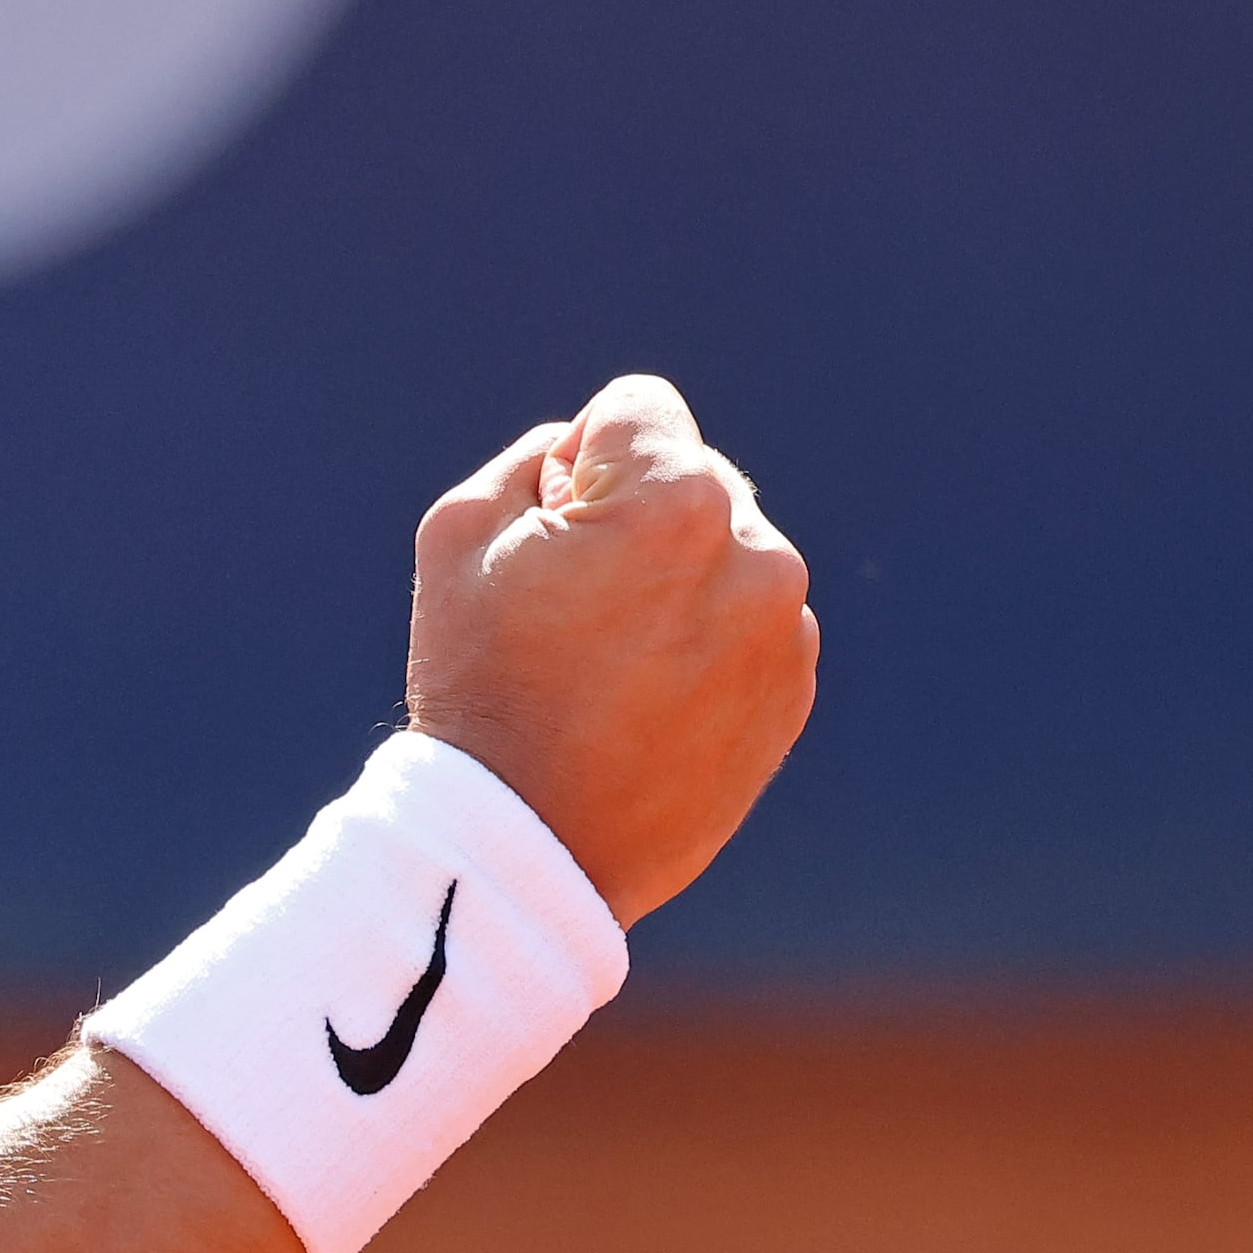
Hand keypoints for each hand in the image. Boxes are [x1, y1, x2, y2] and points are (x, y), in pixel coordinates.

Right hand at [401, 373, 816, 923]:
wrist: (530, 845)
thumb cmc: (481, 683)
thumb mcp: (460, 533)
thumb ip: (533, 458)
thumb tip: (585, 453)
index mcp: (674, 500)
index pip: (639, 408)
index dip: (580, 456)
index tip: (554, 524)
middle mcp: (754, 554)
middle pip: (692, 477)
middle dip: (636, 513)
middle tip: (573, 602)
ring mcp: (783, 630)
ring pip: (726, 552)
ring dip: (678, 578)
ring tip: (609, 660)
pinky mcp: (792, 691)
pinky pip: (750, 623)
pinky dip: (705, 640)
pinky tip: (645, 698)